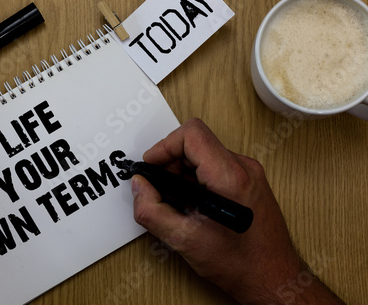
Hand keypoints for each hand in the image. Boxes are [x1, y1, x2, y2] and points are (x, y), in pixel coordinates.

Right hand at [131, 118, 342, 303]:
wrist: (273, 277)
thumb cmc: (240, 263)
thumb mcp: (185, 240)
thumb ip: (152, 211)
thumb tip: (140, 186)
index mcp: (230, 177)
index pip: (192, 134)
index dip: (164, 146)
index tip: (152, 165)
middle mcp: (243, 168)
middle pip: (196, 142)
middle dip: (170, 161)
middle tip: (160, 188)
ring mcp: (249, 173)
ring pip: (204, 153)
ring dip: (182, 171)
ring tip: (176, 200)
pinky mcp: (249, 180)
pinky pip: (215, 165)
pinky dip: (196, 177)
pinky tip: (191, 203)